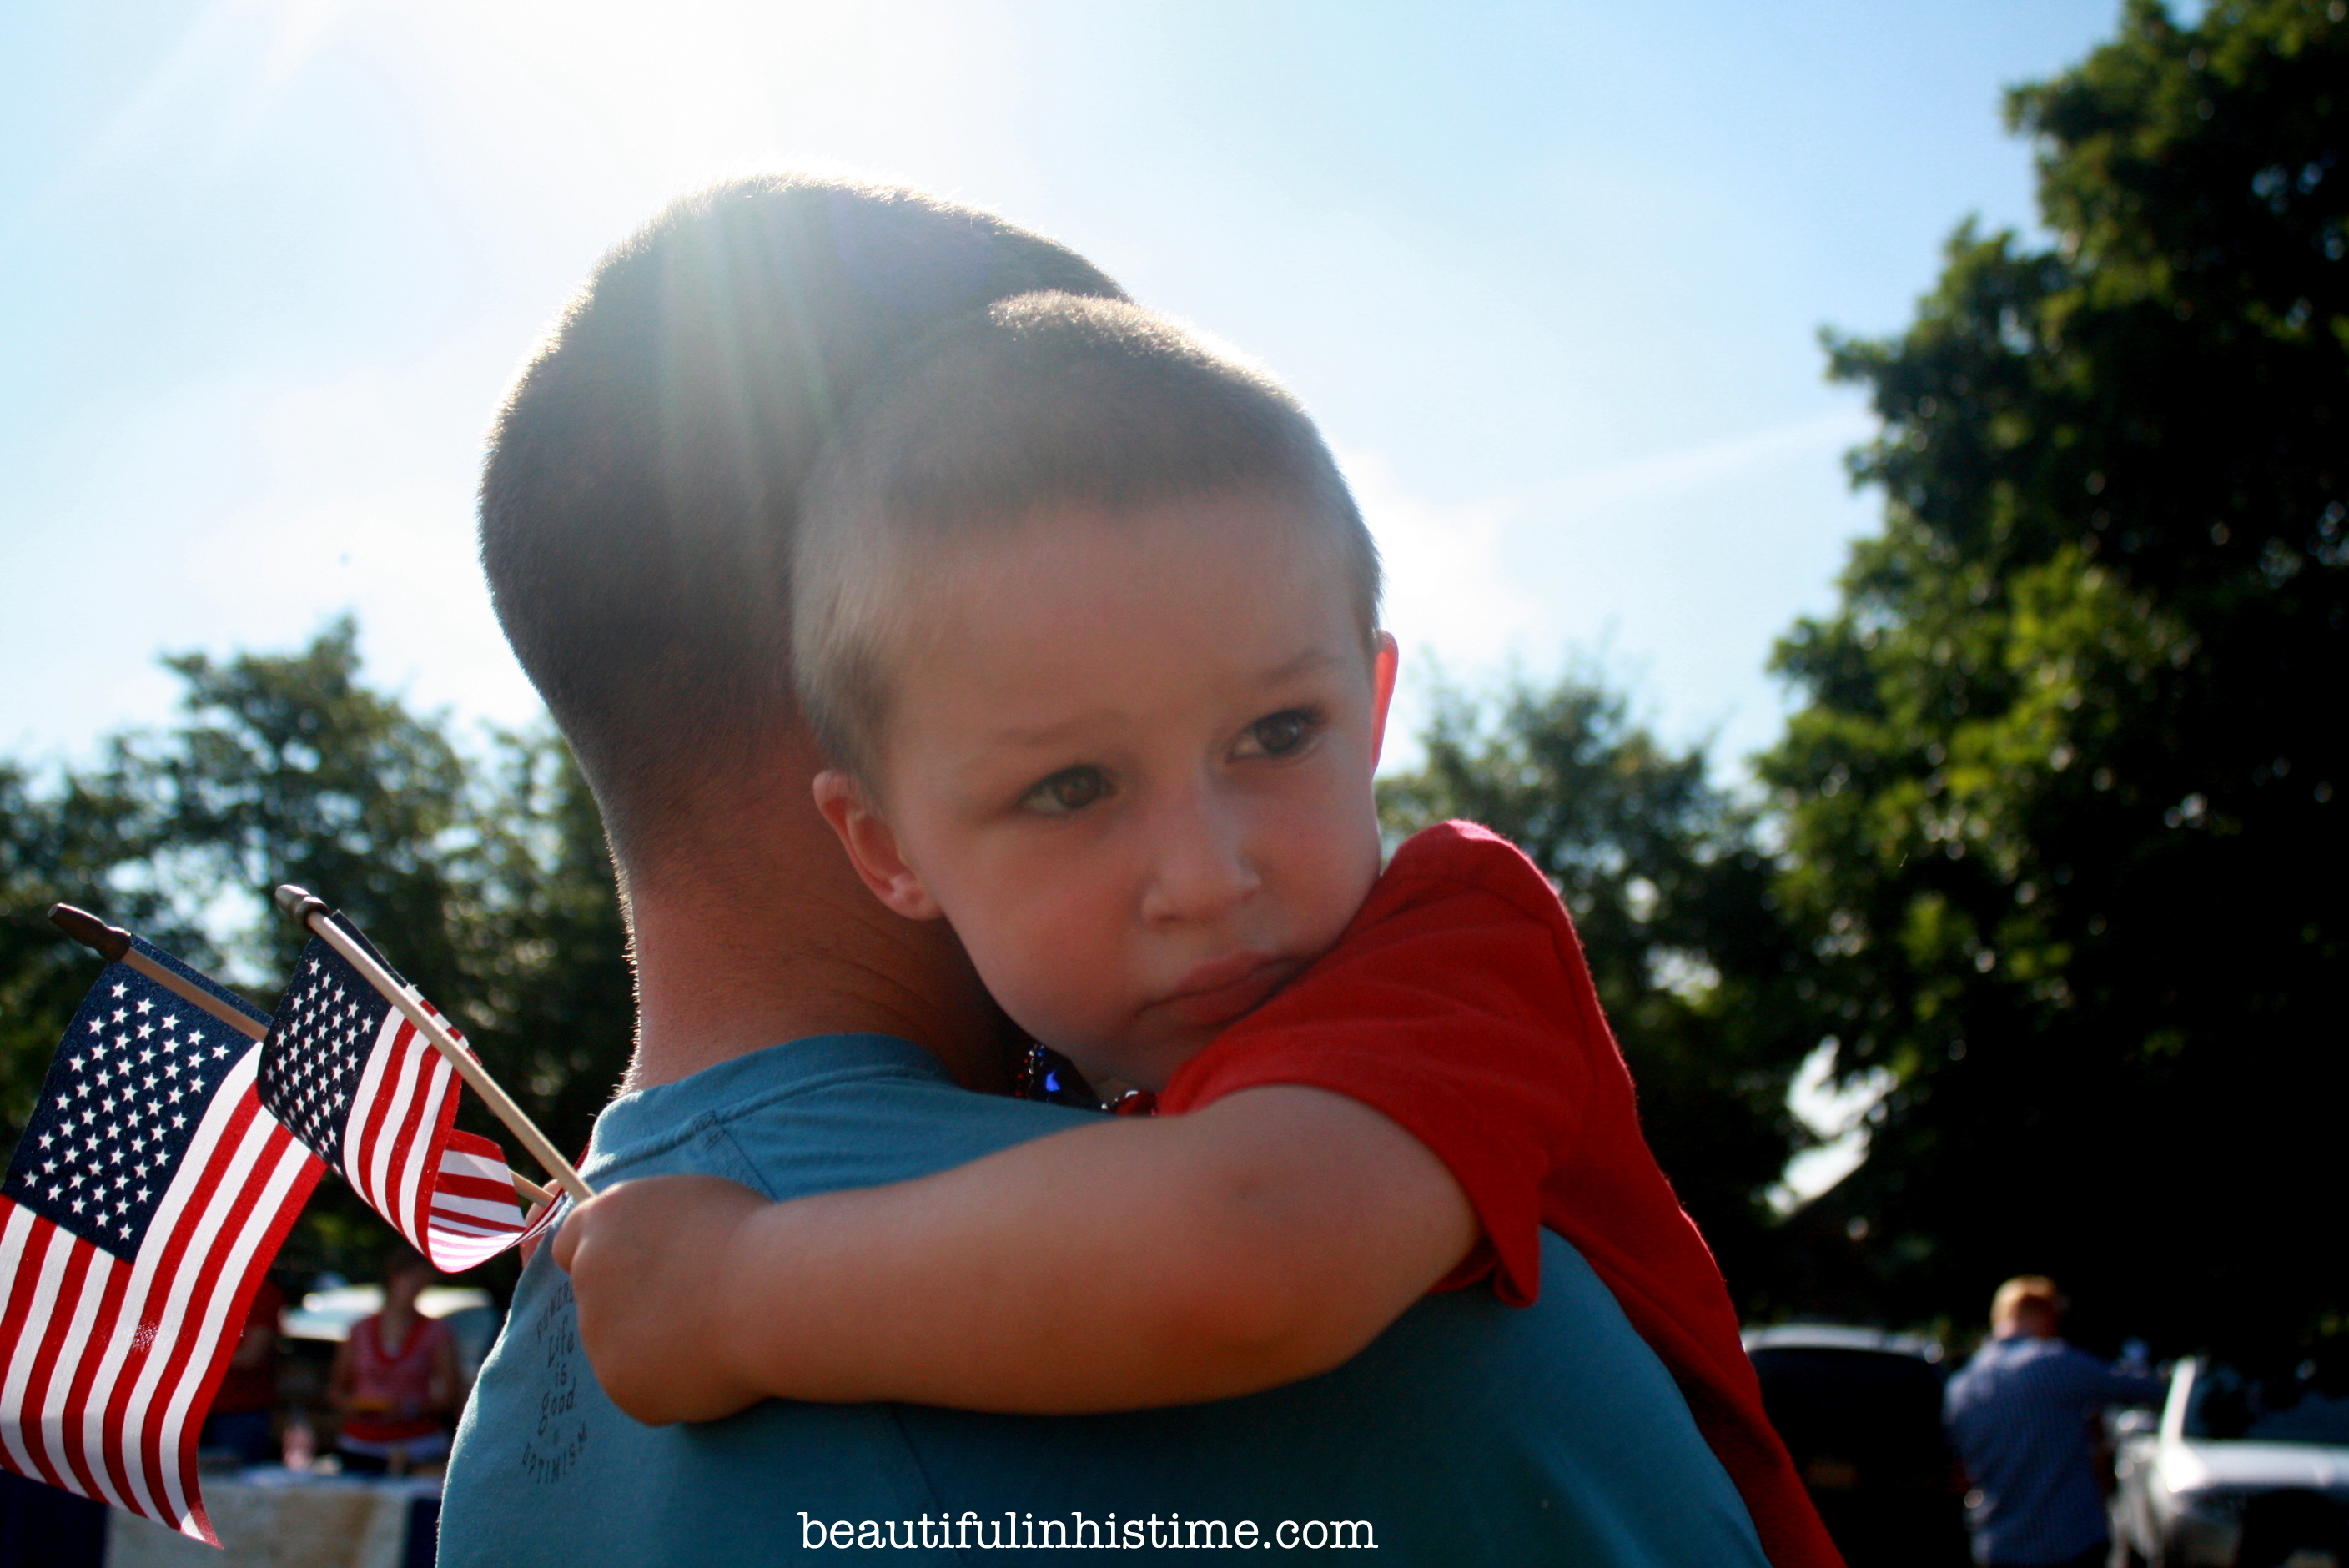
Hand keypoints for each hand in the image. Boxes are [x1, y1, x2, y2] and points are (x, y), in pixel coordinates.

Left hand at [550, 1174, 770, 1424]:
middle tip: (691, 1309)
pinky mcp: (620, 1384)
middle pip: (599, 1300)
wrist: (771, 1293)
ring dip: (657, 1347)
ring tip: (716, 1334)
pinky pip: (646, 1389)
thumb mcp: (695, 1201)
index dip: (602, 1260)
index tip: (631, 1273)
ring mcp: (598, 1334)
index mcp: (606, 1219)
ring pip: (624, 1348)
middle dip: (634, 1308)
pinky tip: (714, 1366)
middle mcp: (589, 1273)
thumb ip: (656, 1226)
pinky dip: (675, 1384)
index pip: (569, 1243)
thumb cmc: (751, 1236)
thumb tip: (655, 1249)